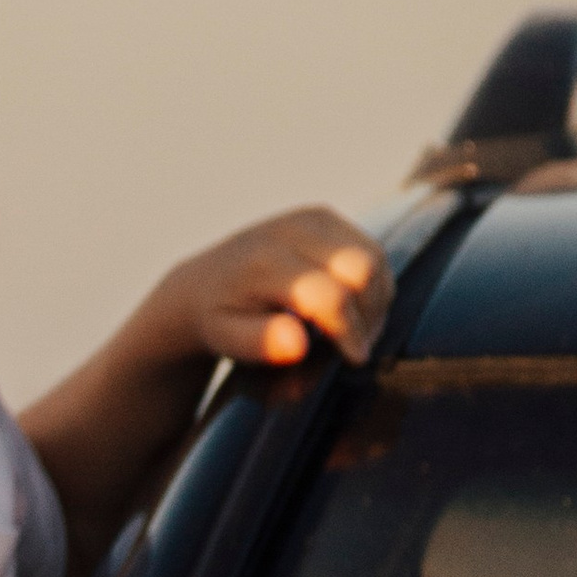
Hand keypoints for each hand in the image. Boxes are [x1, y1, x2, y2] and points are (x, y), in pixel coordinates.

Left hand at [158, 207, 390, 369]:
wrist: (202, 283)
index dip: (350, 332)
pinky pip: (371, 249)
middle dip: (369, 314)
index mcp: (267, 262)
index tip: (353, 360)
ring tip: (354, 331)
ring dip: (375, 300)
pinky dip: (372, 282)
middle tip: (355, 347)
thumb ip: (261, 343)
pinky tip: (352, 308)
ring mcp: (311, 217)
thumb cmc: (218, 319)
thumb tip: (298, 344)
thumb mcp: (227, 339)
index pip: (331, 296)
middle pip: (363, 269)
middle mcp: (292, 229)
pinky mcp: (324, 216)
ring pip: (374, 258)